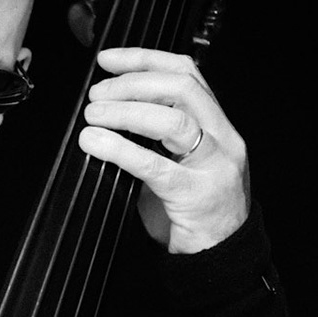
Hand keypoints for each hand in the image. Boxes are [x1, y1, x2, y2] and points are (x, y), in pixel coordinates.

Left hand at [77, 46, 249, 252]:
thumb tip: (108, 109)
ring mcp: (214, 167)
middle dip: (133, 82)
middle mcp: (223, 139)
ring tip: (93, 115)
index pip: (186, 73)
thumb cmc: (195, 210)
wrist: (219, 257)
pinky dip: (120, 149)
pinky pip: (155, 166)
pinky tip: (95, 143)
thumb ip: (157, 134)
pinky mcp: (196, 196)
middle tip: (98, 93)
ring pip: (173, 121)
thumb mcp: (181, 161)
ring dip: (125, 111)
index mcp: (218, 125)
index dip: (145, 59)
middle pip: (181, 87)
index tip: (109, 60)